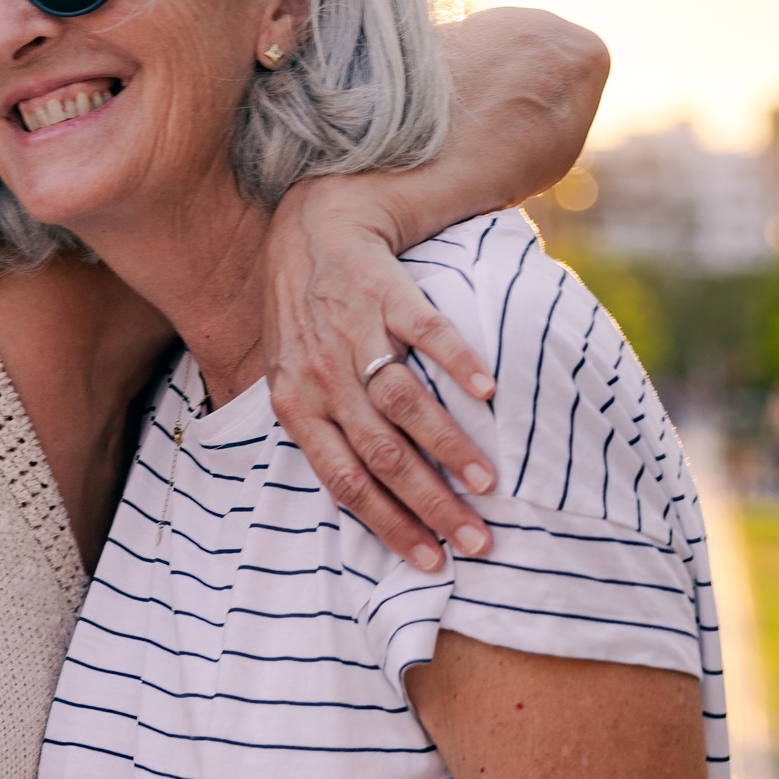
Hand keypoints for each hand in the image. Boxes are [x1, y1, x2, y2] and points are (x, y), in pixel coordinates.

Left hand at [265, 178, 500, 574]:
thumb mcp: (289, 369)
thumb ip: (313, 424)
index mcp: (295, 403)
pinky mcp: (387, 290)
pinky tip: (489, 392)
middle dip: (431, 505)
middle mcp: (321, 373)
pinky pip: (426, 333)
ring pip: (403, 403)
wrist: (317, 218)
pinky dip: (457, 363)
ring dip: (449, 448)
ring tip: (489, 484)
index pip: (343, 481)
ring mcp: (354, 331)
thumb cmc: (306, 306)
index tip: (431, 560)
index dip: (387, 525)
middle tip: (476, 541)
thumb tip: (351, 496)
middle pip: (380, 455)